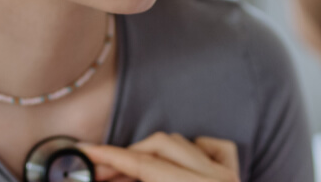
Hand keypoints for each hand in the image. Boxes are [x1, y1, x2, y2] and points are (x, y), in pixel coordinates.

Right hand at [78, 132, 239, 181]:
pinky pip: (212, 147)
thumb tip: (105, 177)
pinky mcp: (234, 174)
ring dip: (152, 154)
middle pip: (160, 147)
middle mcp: (216, 178)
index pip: (144, 165)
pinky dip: (191, 149)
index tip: (86, 152)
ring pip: (182, 142)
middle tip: (99, 172)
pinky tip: (175, 164)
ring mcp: (228, 175)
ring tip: (126, 175)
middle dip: (126, 156)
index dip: (110, 157)